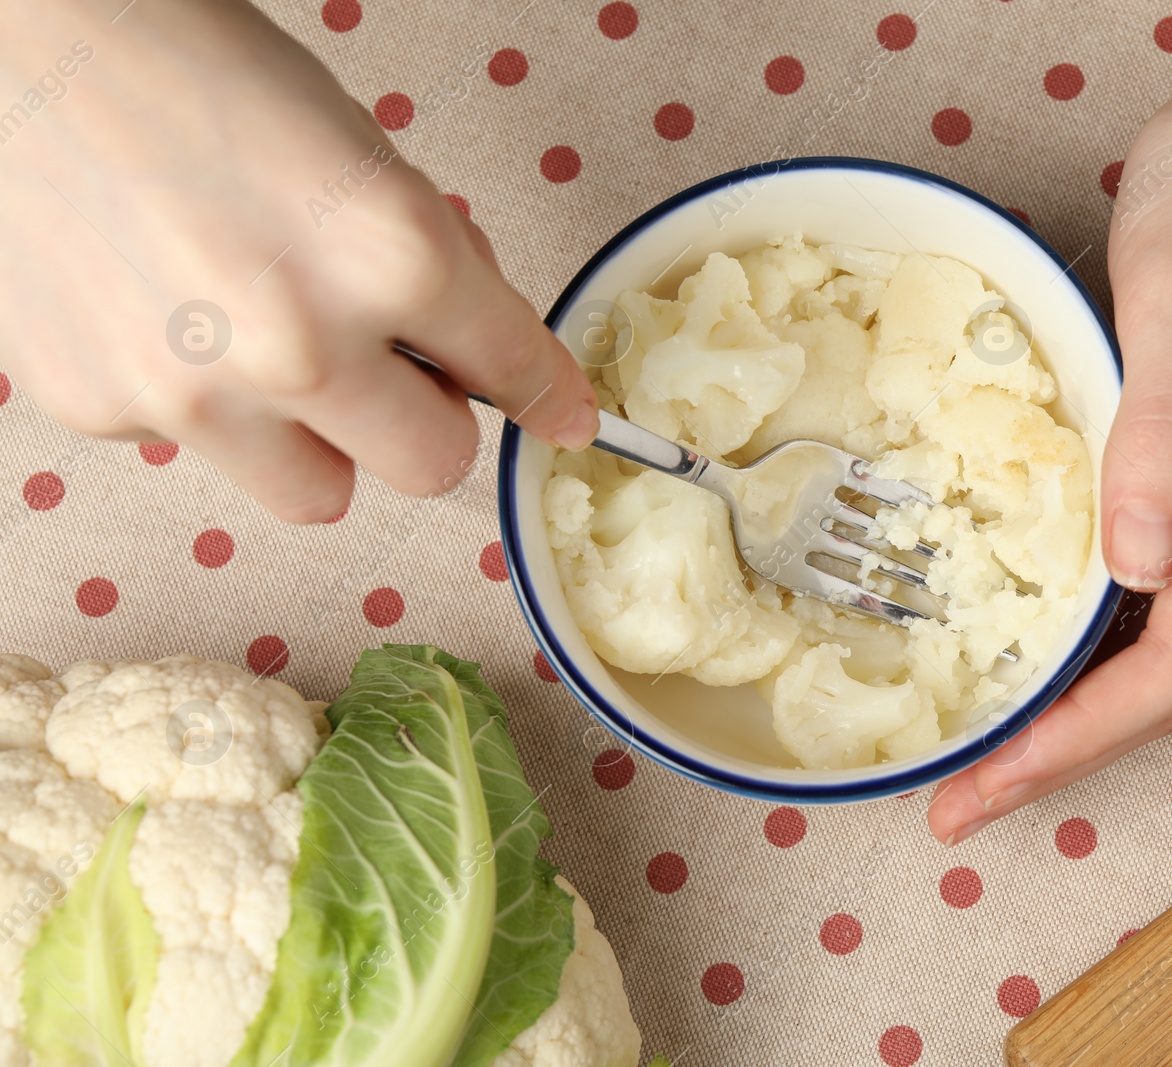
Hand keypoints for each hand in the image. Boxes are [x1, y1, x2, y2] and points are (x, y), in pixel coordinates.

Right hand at [0, 0, 595, 521]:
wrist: (25, 43)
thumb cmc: (204, 75)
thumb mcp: (363, 158)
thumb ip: (433, 270)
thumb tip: (484, 358)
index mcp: (391, 254)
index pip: (512, 368)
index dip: (547, 396)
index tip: (567, 419)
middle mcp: (302, 345)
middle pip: (431, 469)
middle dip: (426, 420)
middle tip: (393, 368)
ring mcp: (194, 394)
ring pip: (320, 495)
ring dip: (324, 442)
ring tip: (273, 354)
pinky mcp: (104, 411)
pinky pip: (204, 453)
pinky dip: (208, 405)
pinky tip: (166, 315)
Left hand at [927, 0, 1171, 843]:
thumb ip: (1162, 431)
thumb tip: (1138, 569)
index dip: (1078, 740)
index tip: (985, 787)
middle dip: (1068, 748)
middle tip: (964, 798)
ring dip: (1084, 707)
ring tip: (991, 750)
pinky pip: (1171, 590)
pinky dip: (1102, 642)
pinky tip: (1046, 651)